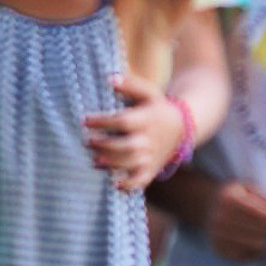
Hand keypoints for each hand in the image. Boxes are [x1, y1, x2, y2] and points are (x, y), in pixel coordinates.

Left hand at [83, 73, 185, 192]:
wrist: (181, 127)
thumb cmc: (156, 107)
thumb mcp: (147, 92)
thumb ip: (129, 84)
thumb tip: (109, 78)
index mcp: (146, 119)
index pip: (124, 121)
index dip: (104, 122)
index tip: (85, 120)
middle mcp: (149, 140)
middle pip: (128, 146)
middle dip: (106, 146)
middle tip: (88, 142)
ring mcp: (151, 156)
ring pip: (132, 164)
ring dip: (112, 164)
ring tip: (94, 160)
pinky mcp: (150, 170)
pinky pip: (141, 181)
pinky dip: (129, 186)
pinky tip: (114, 184)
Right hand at [204, 180, 265, 263]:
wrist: (208, 207)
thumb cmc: (235, 196)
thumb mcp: (249, 189)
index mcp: (230, 199)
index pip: (262, 214)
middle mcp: (221, 218)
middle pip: (261, 231)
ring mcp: (218, 235)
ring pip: (257, 245)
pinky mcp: (219, 249)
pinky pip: (247, 256)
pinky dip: (255, 251)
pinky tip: (254, 242)